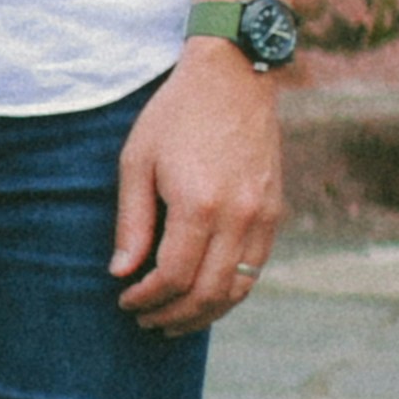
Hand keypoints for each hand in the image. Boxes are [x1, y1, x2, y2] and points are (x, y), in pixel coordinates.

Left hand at [113, 36, 289, 331]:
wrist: (233, 77)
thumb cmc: (175, 115)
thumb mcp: (137, 161)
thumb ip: (131, 222)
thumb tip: (122, 273)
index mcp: (199, 204)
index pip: (173, 277)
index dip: (147, 298)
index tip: (125, 301)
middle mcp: (238, 217)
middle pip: (208, 293)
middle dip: (174, 316)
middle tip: (146, 321)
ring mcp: (263, 217)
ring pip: (238, 288)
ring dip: (205, 314)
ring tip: (174, 320)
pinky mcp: (276, 213)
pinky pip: (255, 268)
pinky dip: (230, 291)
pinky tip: (204, 295)